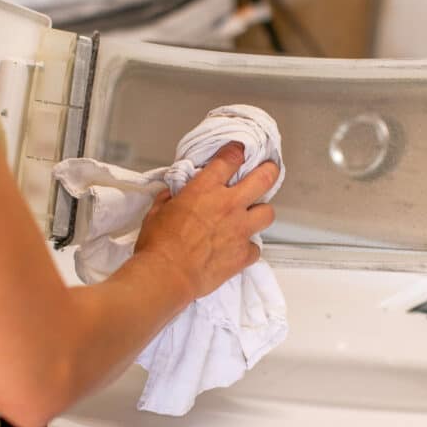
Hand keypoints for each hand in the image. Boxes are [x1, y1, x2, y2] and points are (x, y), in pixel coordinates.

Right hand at [135, 142, 279, 299]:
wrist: (167, 275)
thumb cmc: (158, 244)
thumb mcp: (157, 212)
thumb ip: (170, 199)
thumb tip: (173, 196)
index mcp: (205, 189)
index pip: (230, 159)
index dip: (237, 151)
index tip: (239, 151)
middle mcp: (228, 205)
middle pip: (264, 179)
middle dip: (268, 171)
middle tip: (268, 171)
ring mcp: (240, 230)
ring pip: (268, 213)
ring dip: (260, 213)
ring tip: (252, 217)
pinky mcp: (243, 254)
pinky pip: (256, 248)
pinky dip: (248, 248)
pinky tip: (238, 250)